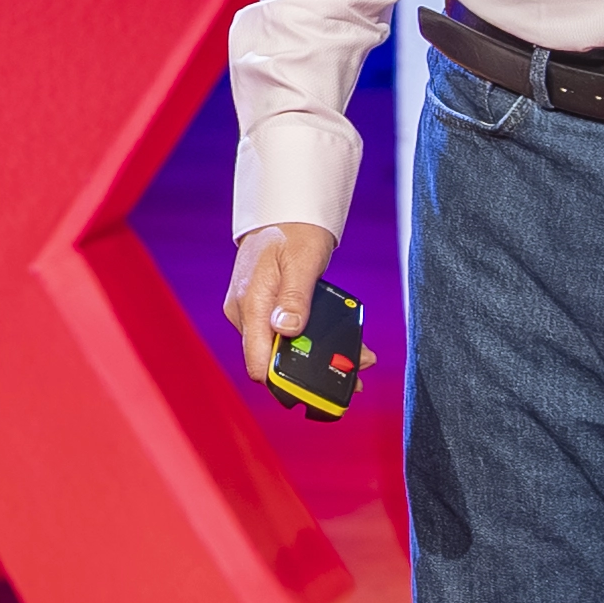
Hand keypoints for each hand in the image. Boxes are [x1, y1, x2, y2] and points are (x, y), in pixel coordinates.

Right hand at [222, 223, 339, 389]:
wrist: (283, 214)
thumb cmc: (294, 232)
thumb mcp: (302, 262)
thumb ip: (295, 298)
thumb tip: (288, 330)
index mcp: (250, 304)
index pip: (258, 363)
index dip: (287, 382)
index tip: (322, 388)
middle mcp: (245, 314)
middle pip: (274, 361)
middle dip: (313, 373)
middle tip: (355, 376)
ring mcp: (252, 314)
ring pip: (282, 350)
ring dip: (317, 359)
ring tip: (358, 360)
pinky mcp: (262, 312)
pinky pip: (284, 335)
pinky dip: (310, 342)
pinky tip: (339, 345)